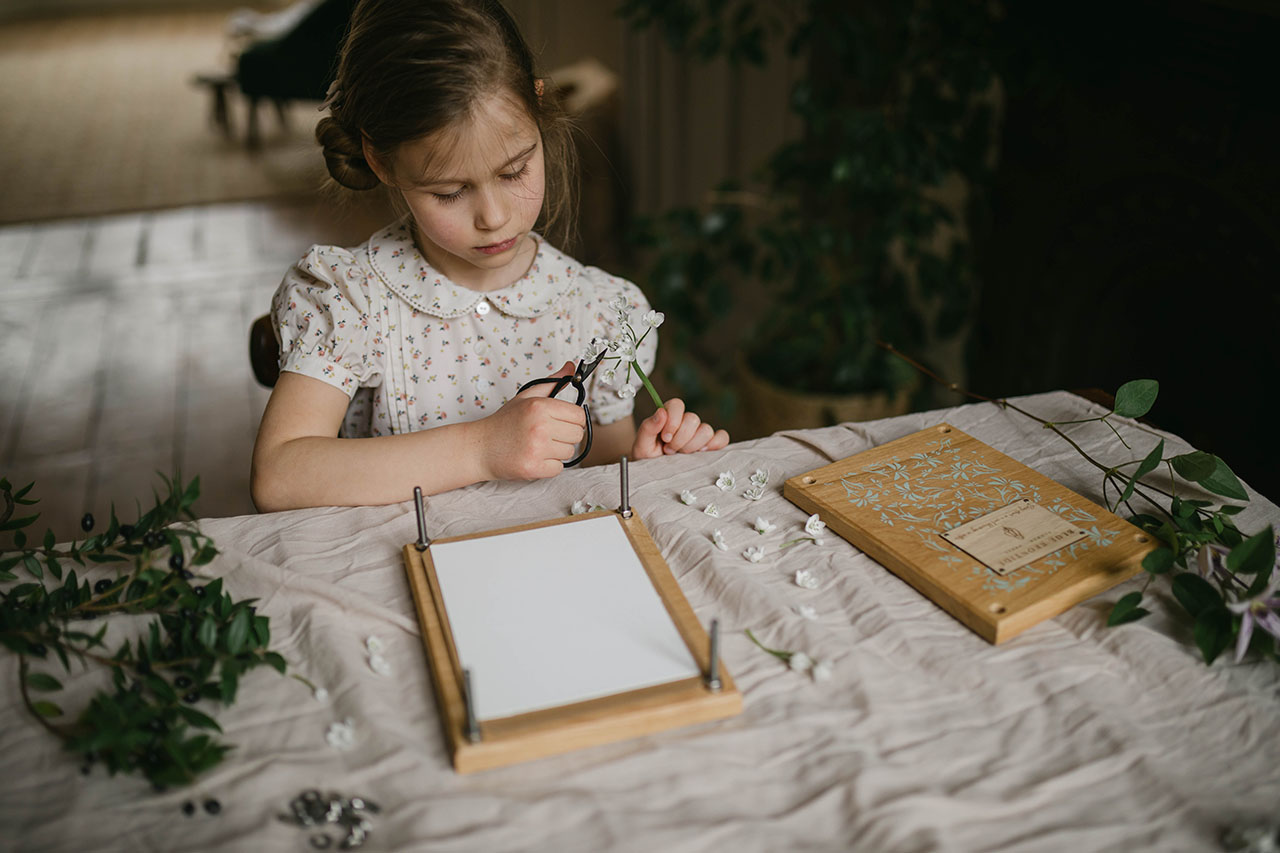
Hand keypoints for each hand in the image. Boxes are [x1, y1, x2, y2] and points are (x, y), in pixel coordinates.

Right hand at [477, 361, 585, 480]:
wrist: (479, 447)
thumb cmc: (504, 422)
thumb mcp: (526, 397)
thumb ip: (552, 382)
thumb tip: (572, 367)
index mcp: (539, 406)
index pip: (579, 415)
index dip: (573, 420)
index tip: (562, 422)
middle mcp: (539, 427)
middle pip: (577, 435)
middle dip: (565, 435)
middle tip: (547, 434)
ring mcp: (536, 449)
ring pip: (569, 452)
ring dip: (557, 451)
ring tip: (538, 446)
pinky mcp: (533, 468)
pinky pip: (559, 468)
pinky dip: (549, 466)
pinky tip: (535, 457)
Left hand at [632, 397, 729, 459]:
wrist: (654, 474)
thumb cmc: (647, 458)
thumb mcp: (642, 445)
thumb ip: (648, 427)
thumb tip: (661, 412)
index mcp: (668, 416)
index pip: (677, 404)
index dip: (673, 420)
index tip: (665, 437)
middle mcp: (685, 422)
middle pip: (693, 419)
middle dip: (680, 439)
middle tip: (669, 451)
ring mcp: (699, 433)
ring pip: (706, 430)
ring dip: (693, 445)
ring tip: (680, 455)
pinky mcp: (710, 444)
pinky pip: (722, 438)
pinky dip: (715, 444)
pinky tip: (701, 453)